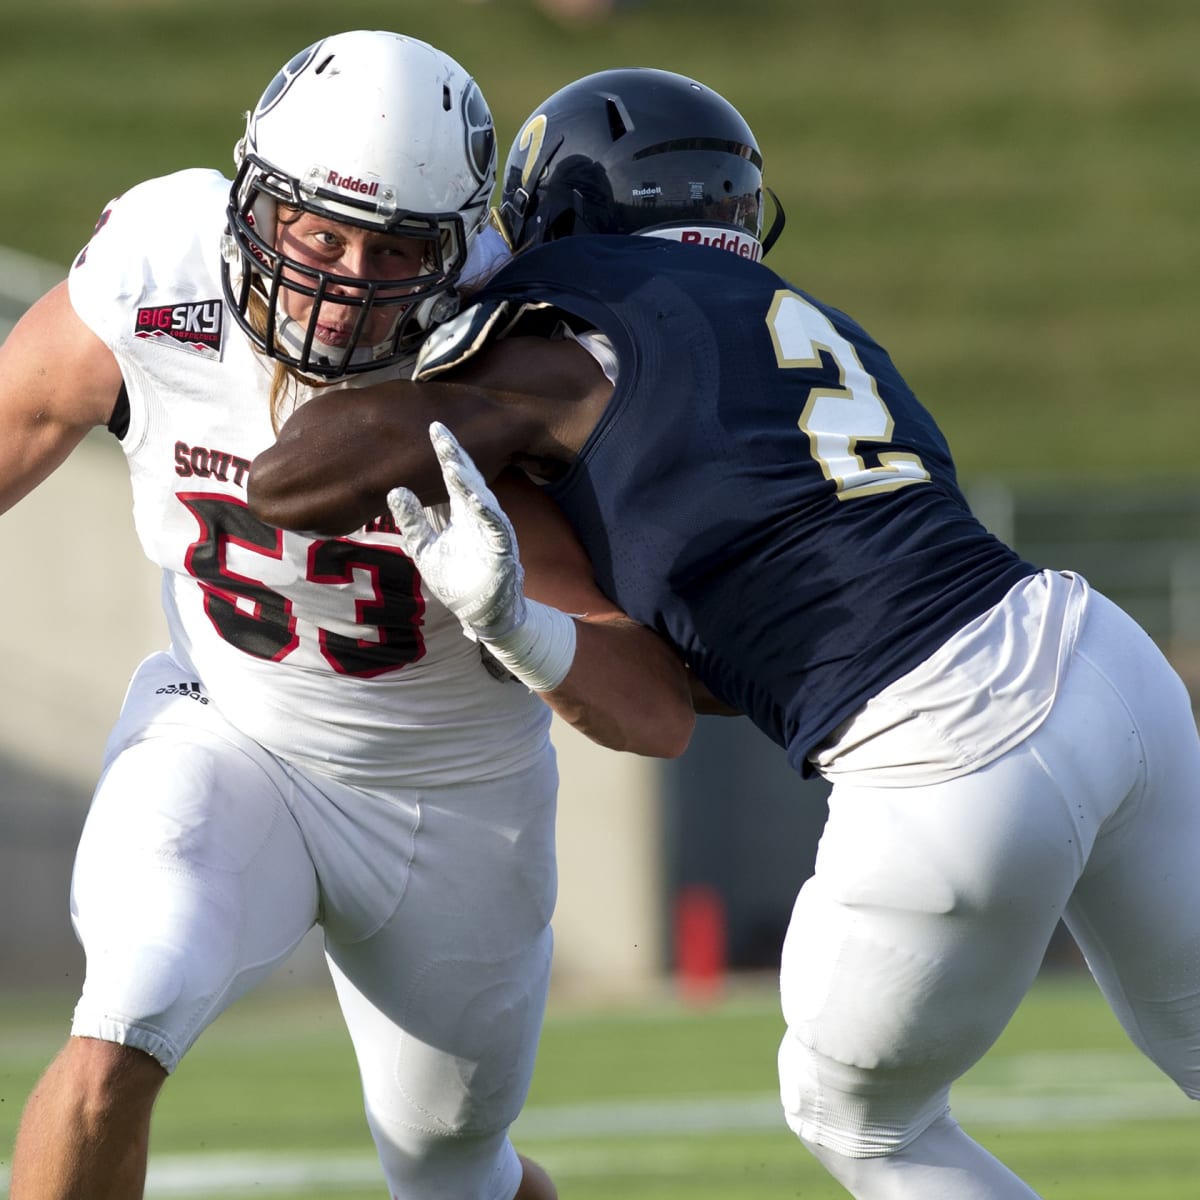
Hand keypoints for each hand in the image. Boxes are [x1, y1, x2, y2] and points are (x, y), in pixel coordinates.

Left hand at [387, 421, 526, 641]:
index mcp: (461, 512)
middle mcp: (479, 515)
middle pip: (468, 479)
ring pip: (482, 499)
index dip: (445, 453)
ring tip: (453, 465)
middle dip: (455, 456)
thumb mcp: (424, 549)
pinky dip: (486, 512)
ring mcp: (492, 530)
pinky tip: (475, 499)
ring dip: (469, 482)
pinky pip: (496, 526)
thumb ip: (411, 521)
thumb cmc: (456, 579)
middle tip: (441, 431)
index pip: (452, 477)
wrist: (481, 613)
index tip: (434, 427)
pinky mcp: (503, 549)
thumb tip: (395, 490)